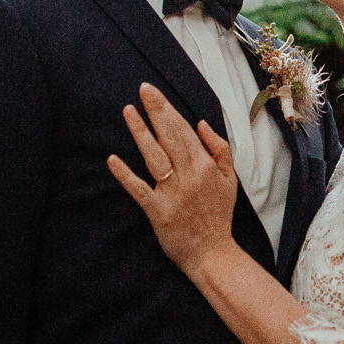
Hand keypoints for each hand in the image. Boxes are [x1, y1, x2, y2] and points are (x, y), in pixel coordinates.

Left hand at [108, 83, 239, 278]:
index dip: (168, 109)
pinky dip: (126, 175)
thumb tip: (201, 123)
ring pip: (155, 157)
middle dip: (156, 111)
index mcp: (206, 166)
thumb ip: (220, 149)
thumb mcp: (230, 180)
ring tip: (128, 111)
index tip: (153, 92)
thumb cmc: (219, 215)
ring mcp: (173, 193)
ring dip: (141, 133)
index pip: (184, 130)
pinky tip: (113, 160)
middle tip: (142, 89)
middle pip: (170, 137)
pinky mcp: (158, 211)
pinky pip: (139, 190)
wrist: (213, 254)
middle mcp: (190, 176)